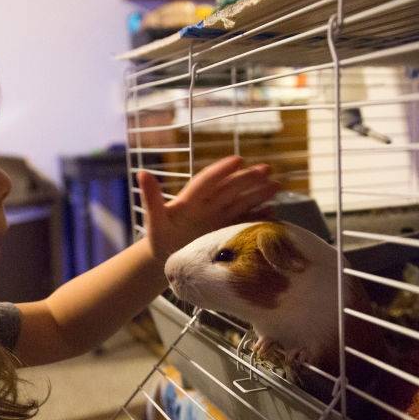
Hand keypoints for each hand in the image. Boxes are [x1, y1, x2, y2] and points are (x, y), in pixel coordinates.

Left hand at [138, 155, 278, 260]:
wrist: (165, 259)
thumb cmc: (158, 239)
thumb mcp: (154, 221)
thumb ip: (151, 199)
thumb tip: (141, 172)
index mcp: (190, 200)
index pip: (207, 182)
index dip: (221, 171)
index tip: (238, 160)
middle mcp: (208, 205)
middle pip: (229, 188)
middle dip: (247, 179)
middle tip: (267, 169)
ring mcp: (218, 217)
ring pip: (240, 201)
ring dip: (258, 193)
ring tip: (277, 186)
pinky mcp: (226, 230)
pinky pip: (244, 220)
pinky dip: (258, 216)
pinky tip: (273, 212)